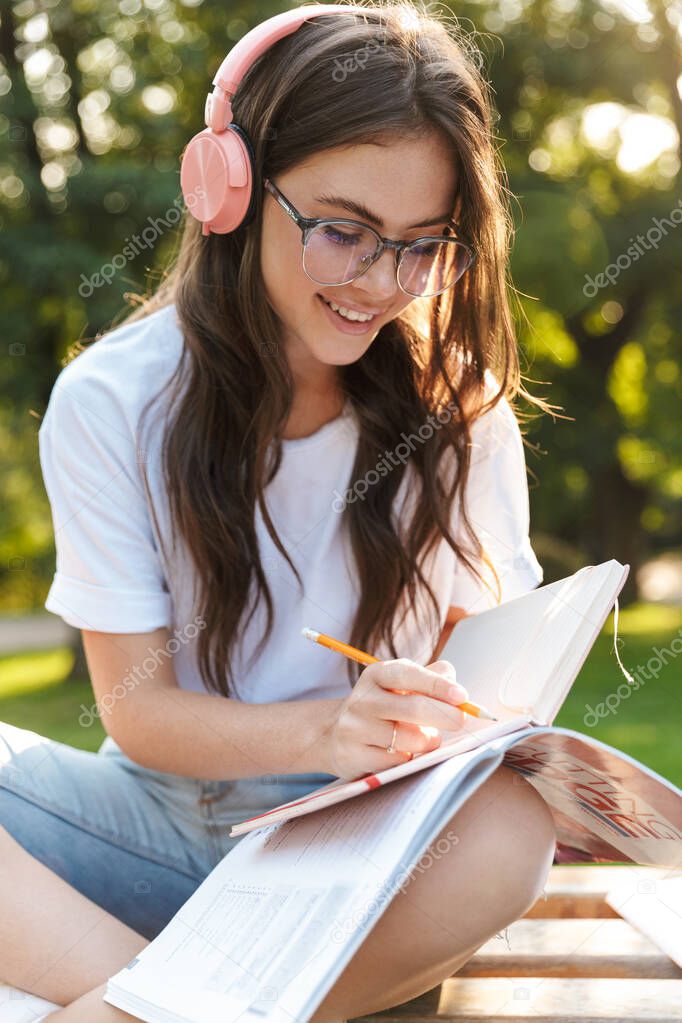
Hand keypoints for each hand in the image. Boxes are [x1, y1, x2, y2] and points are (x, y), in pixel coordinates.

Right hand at [325, 658, 469, 779]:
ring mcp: (355, 729)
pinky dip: (411, 758)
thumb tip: (457, 689)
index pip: (408, 674)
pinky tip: (405, 752)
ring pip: (411, 739)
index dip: (437, 685)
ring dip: (429, 740)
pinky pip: (398, 761)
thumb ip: (432, 679)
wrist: (333, 735)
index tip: (461, 696)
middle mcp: (363, 699)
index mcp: (376, 675)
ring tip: (425, 737)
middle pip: (414, 708)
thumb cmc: (382, 707)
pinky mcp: (354, 757)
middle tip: (461, 720)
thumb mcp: (400, 685)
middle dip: (446, 715)